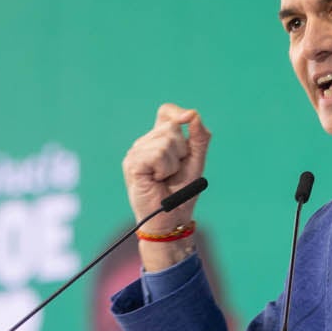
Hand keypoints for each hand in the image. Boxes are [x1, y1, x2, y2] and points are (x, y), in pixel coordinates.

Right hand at [121, 104, 209, 267]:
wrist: (171, 219)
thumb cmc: (181, 193)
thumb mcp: (196, 161)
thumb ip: (199, 137)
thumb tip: (193, 114)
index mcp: (159, 140)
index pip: (166, 111)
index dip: (178, 114)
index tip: (188, 120)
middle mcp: (145, 143)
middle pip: (171, 127)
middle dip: (182, 151)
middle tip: (174, 171)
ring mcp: (136, 152)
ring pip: (165, 141)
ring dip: (173, 163)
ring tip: (165, 177)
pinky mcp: (132, 163)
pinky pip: (157, 154)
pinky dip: (164, 169)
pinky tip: (157, 179)